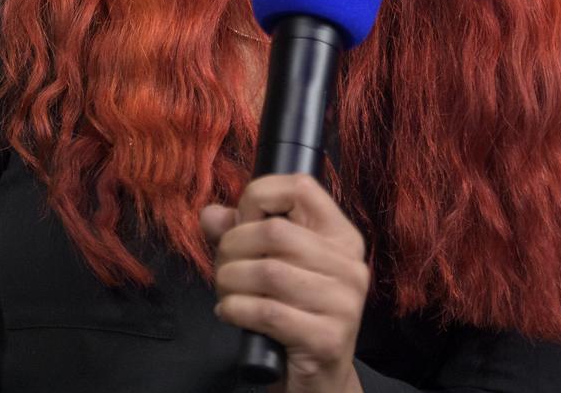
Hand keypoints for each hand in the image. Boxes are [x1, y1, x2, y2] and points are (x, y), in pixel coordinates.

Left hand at [201, 174, 368, 392]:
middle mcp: (349, 265)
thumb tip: (211, 215)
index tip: (243, 222)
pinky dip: (236, 309)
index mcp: (341, 237)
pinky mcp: (328, 339)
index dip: (260, 196)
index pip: (302, 187)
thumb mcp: (271, 266)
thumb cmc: (293, 315)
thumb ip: (241, 234)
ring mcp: (343, 303)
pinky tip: (230, 313)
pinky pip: (267, 311)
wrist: (318, 381)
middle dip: (232, 248)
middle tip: (223, 269)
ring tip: (226, 292)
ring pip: (267, 272)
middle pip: (274, 232)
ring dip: (230, 281)